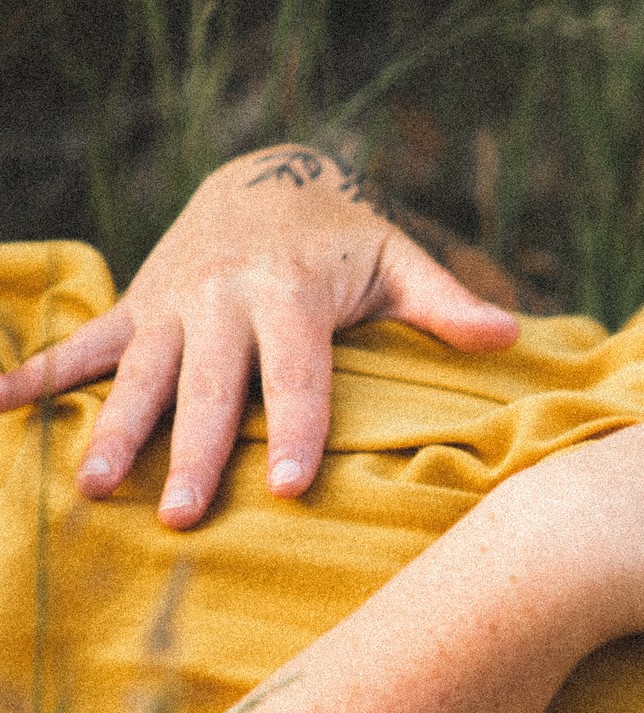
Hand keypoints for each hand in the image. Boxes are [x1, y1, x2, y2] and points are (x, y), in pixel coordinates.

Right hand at [0, 145, 519, 527]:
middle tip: (182, 517)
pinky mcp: (139, 308)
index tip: (289, 487)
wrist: (268, 178)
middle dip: (194, 454)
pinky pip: (83, 345)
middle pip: (209, 389)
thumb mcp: (400, 261)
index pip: (296, 376)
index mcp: (289, 296)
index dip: (295, 431)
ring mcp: (172, 306)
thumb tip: (511, 332)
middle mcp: (221, 301)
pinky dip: (37, 375)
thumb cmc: (349, 239)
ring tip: (93, 488)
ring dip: (113, 432)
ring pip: (139, 376)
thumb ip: (447, 305)